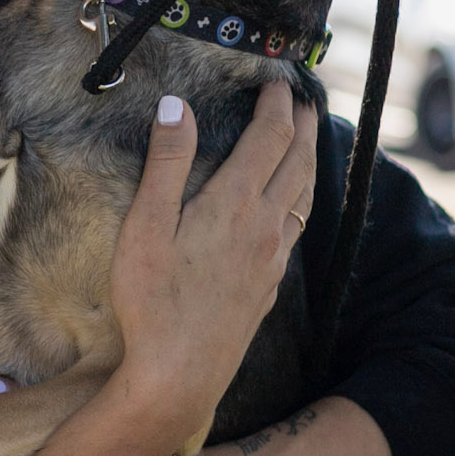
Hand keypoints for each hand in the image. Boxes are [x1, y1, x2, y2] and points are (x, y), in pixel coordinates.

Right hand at [106, 84, 317, 450]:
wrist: (180, 375)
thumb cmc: (152, 302)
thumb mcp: (144, 227)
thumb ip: (166, 163)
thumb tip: (176, 106)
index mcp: (236, 204)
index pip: (269, 138)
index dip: (276, 104)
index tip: (276, 81)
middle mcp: (266, 227)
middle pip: (298, 162)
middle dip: (303, 124)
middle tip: (304, 97)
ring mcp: (272, 259)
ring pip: (305, 196)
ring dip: (310, 160)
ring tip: (308, 139)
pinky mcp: (269, 286)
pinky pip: (297, 228)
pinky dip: (302, 199)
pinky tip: (291, 207)